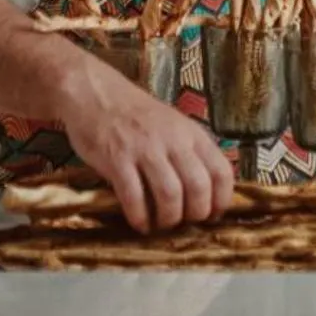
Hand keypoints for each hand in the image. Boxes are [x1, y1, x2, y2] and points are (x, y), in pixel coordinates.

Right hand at [55, 58, 232, 232]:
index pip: (221, 171)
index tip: (211, 216)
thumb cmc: (135, 113)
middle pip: (198, 187)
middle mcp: (172, 139)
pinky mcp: (117, 158)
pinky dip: (139, 217)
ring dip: (168, 219)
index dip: (221, 201)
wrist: (94, 91)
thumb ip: (189, 152)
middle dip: (194, 215)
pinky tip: (139, 223)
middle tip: (183, 223)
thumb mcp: (173, 124)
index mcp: (191, 132)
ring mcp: (144, 148)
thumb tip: (205, 193)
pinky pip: (134, 197)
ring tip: (160, 224)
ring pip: (170, 194)